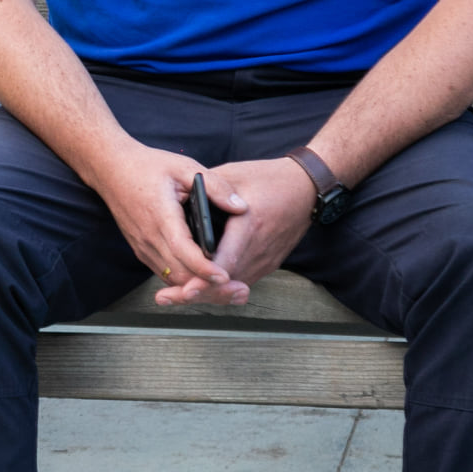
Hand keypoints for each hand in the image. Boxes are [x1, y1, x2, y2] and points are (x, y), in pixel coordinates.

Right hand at [89, 144, 243, 303]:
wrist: (110, 169)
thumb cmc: (147, 166)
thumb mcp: (184, 166)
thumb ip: (215, 186)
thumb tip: (241, 207)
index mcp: (160, 215)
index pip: (182, 249)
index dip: (203, 267)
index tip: (224, 276)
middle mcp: (149, 236)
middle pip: (180, 273)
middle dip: (209, 285)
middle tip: (238, 289)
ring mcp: (143, 246)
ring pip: (172, 279)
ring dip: (198, 287)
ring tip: (226, 289)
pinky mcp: (141, 249)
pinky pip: (165, 272)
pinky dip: (185, 280)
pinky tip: (204, 278)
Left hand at [178, 157, 314, 302]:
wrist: (307, 188)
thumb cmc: (270, 179)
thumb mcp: (233, 175)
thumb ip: (206, 190)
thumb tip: (179, 202)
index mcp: (249, 227)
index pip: (223, 265)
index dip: (202, 280)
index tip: (182, 291)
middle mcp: (259, 250)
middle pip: (225, 284)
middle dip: (195, 292)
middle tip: (166, 297)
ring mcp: (266, 260)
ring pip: (233, 286)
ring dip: (206, 292)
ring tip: (175, 294)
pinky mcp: (268, 263)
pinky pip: (242, 280)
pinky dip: (220, 286)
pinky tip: (199, 284)